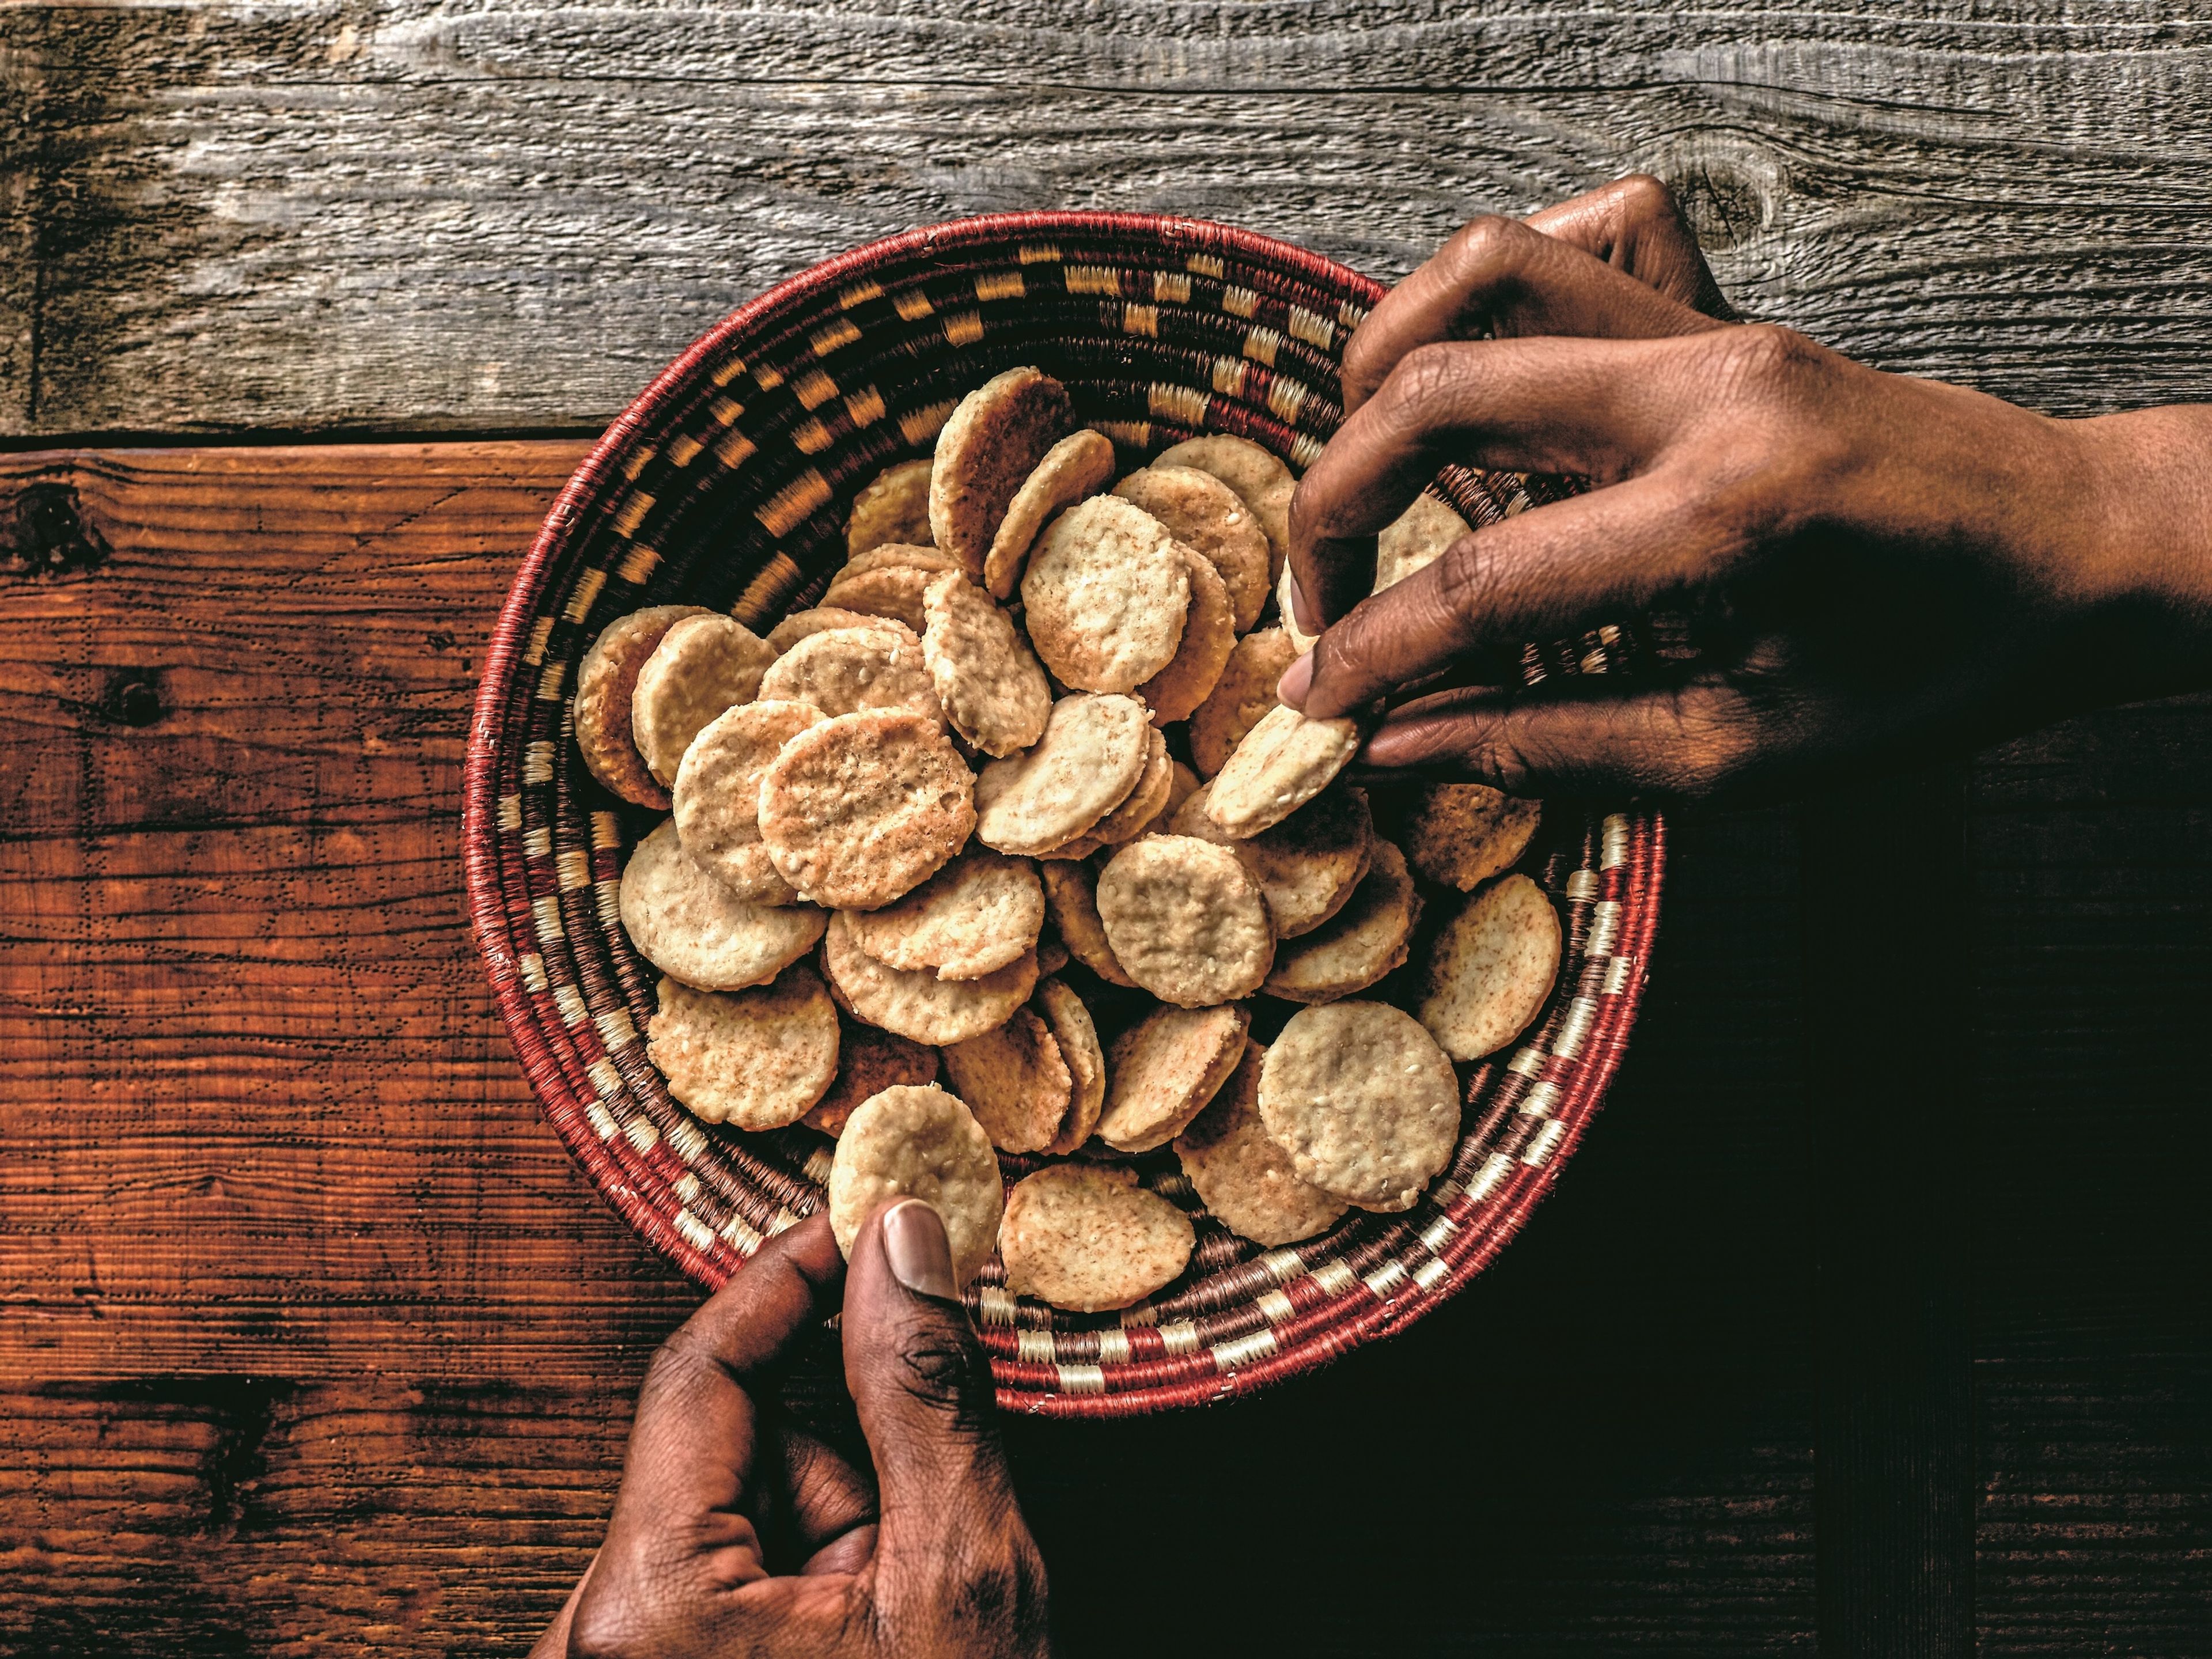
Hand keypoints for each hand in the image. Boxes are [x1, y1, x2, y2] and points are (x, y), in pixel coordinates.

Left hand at [533, 1203, 1049, 1658]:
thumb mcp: (959, 1580)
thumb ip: (923, 1396)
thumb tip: (899, 1238)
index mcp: (646, 1612)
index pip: (703, 1369)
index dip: (794, 1278)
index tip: (874, 1218)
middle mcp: (595, 1641)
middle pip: (726, 1446)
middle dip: (846, 1448)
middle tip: (934, 1504)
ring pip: (734, 1512)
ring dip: (838, 1523)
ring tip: (904, 1615)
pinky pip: (726, 1579)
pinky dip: (813, 1576)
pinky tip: (872, 1642)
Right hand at [1283, 176, 2211, 797]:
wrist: (2089, 552)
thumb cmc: (1943, 671)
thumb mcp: (1748, 755)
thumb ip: (1555, 745)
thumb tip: (1403, 742)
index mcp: (1724, 522)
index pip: (1482, 579)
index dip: (1372, 650)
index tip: (1313, 700)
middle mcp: (1709, 393)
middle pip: (1440, 394)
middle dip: (1337, 501)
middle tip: (1327, 596)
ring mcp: (1720, 331)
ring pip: (1487, 270)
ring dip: (1387, 365)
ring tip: (1371, 467)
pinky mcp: (1730, 309)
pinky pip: (1585, 235)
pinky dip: (1498, 290)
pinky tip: (1486, 383)